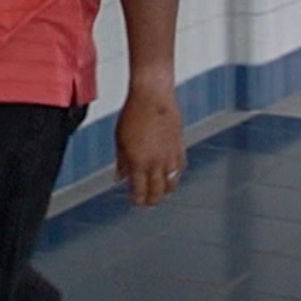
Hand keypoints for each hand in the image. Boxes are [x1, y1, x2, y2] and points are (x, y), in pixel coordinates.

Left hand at [116, 86, 185, 207]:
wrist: (153, 97)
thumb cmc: (133, 114)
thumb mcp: (119, 139)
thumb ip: (121, 161)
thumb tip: (120, 178)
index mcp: (138, 162)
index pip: (139, 191)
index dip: (137, 200)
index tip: (134, 201)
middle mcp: (156, 163)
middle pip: (157, 192)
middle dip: (151, 201)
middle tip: (147, 203)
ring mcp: (170, 157)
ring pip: (171, 184)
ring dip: (164, 191)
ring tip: (159, 193)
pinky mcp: (180, 148)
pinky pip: (179, 170)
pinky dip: (174, 176)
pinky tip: (170, 176)